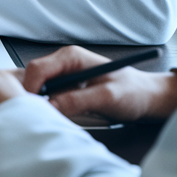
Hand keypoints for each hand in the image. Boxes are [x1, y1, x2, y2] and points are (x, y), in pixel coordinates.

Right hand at [22, 46, 176, 121]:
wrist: (146, 98)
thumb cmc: (132, 92)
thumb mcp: (106, 97)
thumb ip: (77, 100)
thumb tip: (50, 107)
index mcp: (70, 56)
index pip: (37, 69)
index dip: (30, 89)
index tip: (32, 110)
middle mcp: (63, 63)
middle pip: (32, 79)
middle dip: (33, 98)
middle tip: (41, 118)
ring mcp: (63, 76)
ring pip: (38, 90)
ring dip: (41, 105)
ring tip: (52, 120)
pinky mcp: (65, 89)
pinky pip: (47, 98)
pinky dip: (49, 109)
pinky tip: (58, 118)